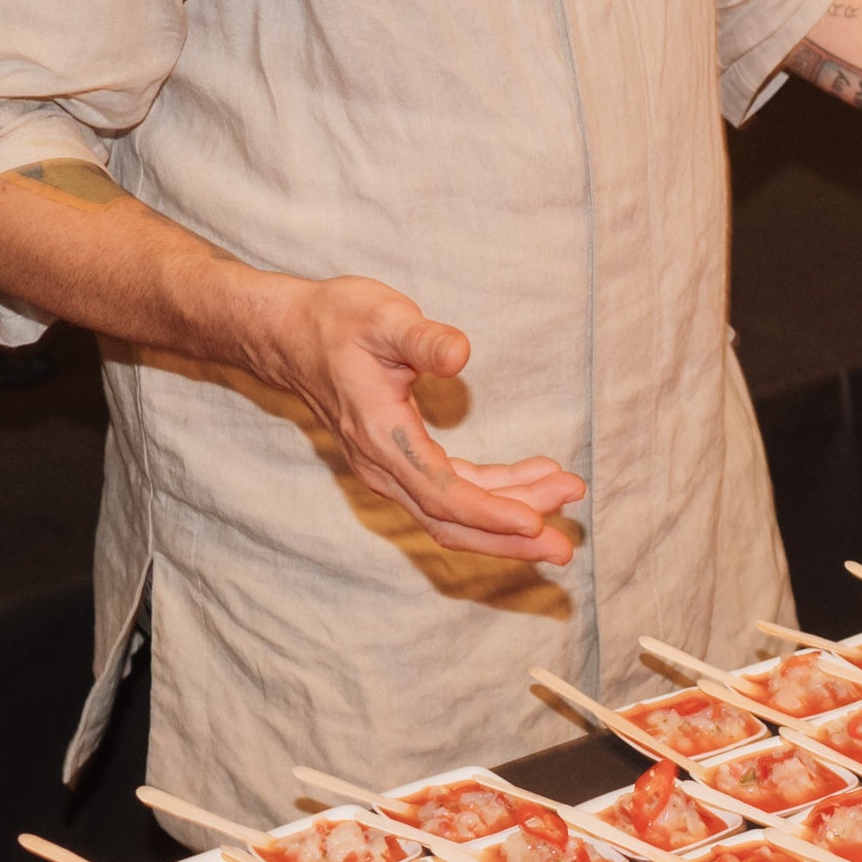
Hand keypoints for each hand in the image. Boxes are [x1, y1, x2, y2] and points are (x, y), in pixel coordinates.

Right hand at [250, 273, 585, 560]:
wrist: (294, 335)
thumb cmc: (340, 321)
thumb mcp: (384, 317)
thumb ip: (423, 338)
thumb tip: (461, 352)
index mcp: (381, 436)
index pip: (442, 492)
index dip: (490, 512)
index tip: (536, 521)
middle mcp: (382, 466)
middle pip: (450, 521)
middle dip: (509, 537)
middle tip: (566, 545)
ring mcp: (389, 471)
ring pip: (453, 514)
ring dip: (510, 514)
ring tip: (565, 499)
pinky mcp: (400, 465)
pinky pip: (451, 494)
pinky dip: (494, 493)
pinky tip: (535, 475)